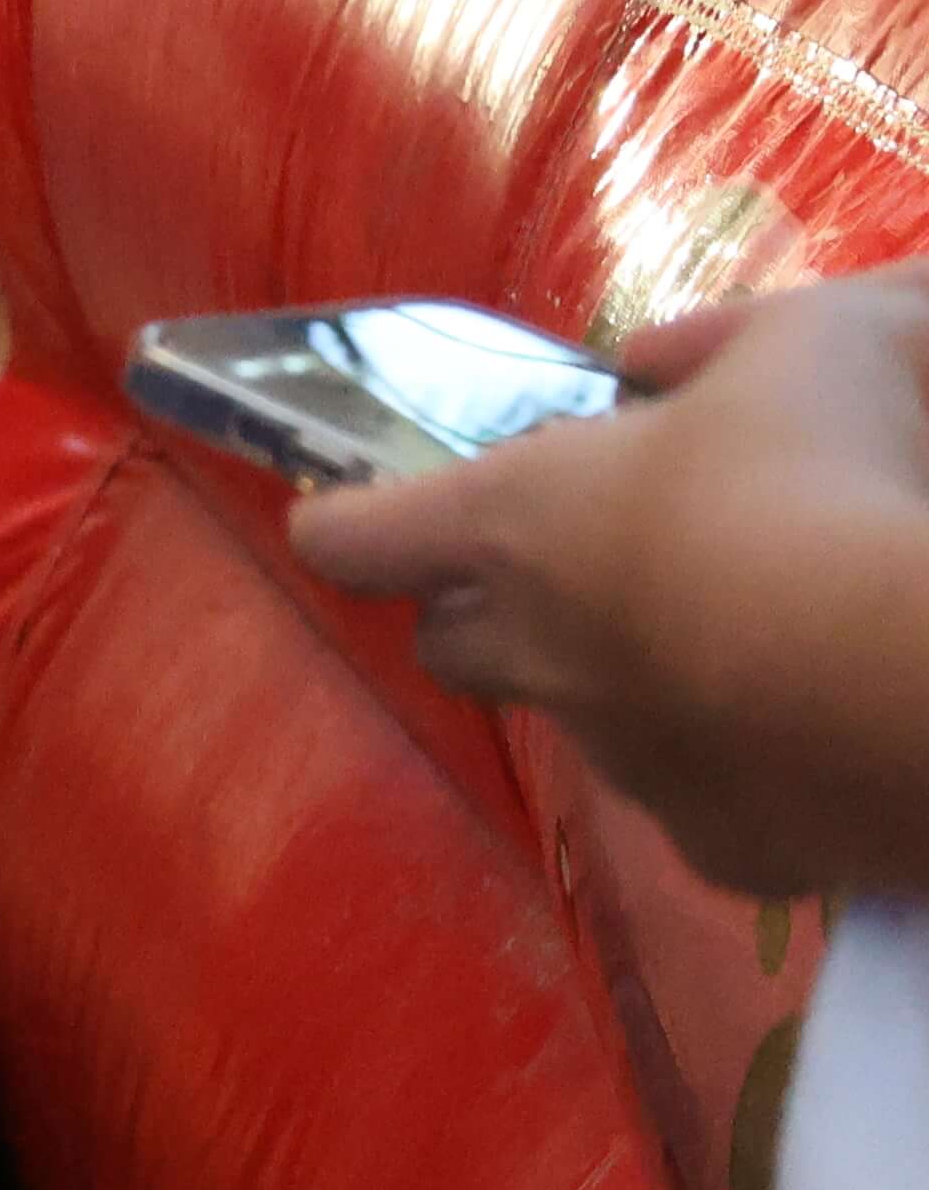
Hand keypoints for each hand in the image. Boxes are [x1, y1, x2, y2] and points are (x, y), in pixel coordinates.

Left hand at [292, 269, 928, 897]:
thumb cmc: (843, 476)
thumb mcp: (802, 345)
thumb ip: (712, 342)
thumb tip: (651, 361)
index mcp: (517, 525)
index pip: (351, 538)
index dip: (346, 521)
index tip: (355, 510)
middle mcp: (542, 654)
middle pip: (449, 643)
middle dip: (482, 611)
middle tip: (580, 566)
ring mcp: (627, 762)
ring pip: (584, 724)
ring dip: (628, 682)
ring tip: (743, 639)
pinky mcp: (722, 847)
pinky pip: (703, 805)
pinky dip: (740, 769)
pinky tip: (817, 729)